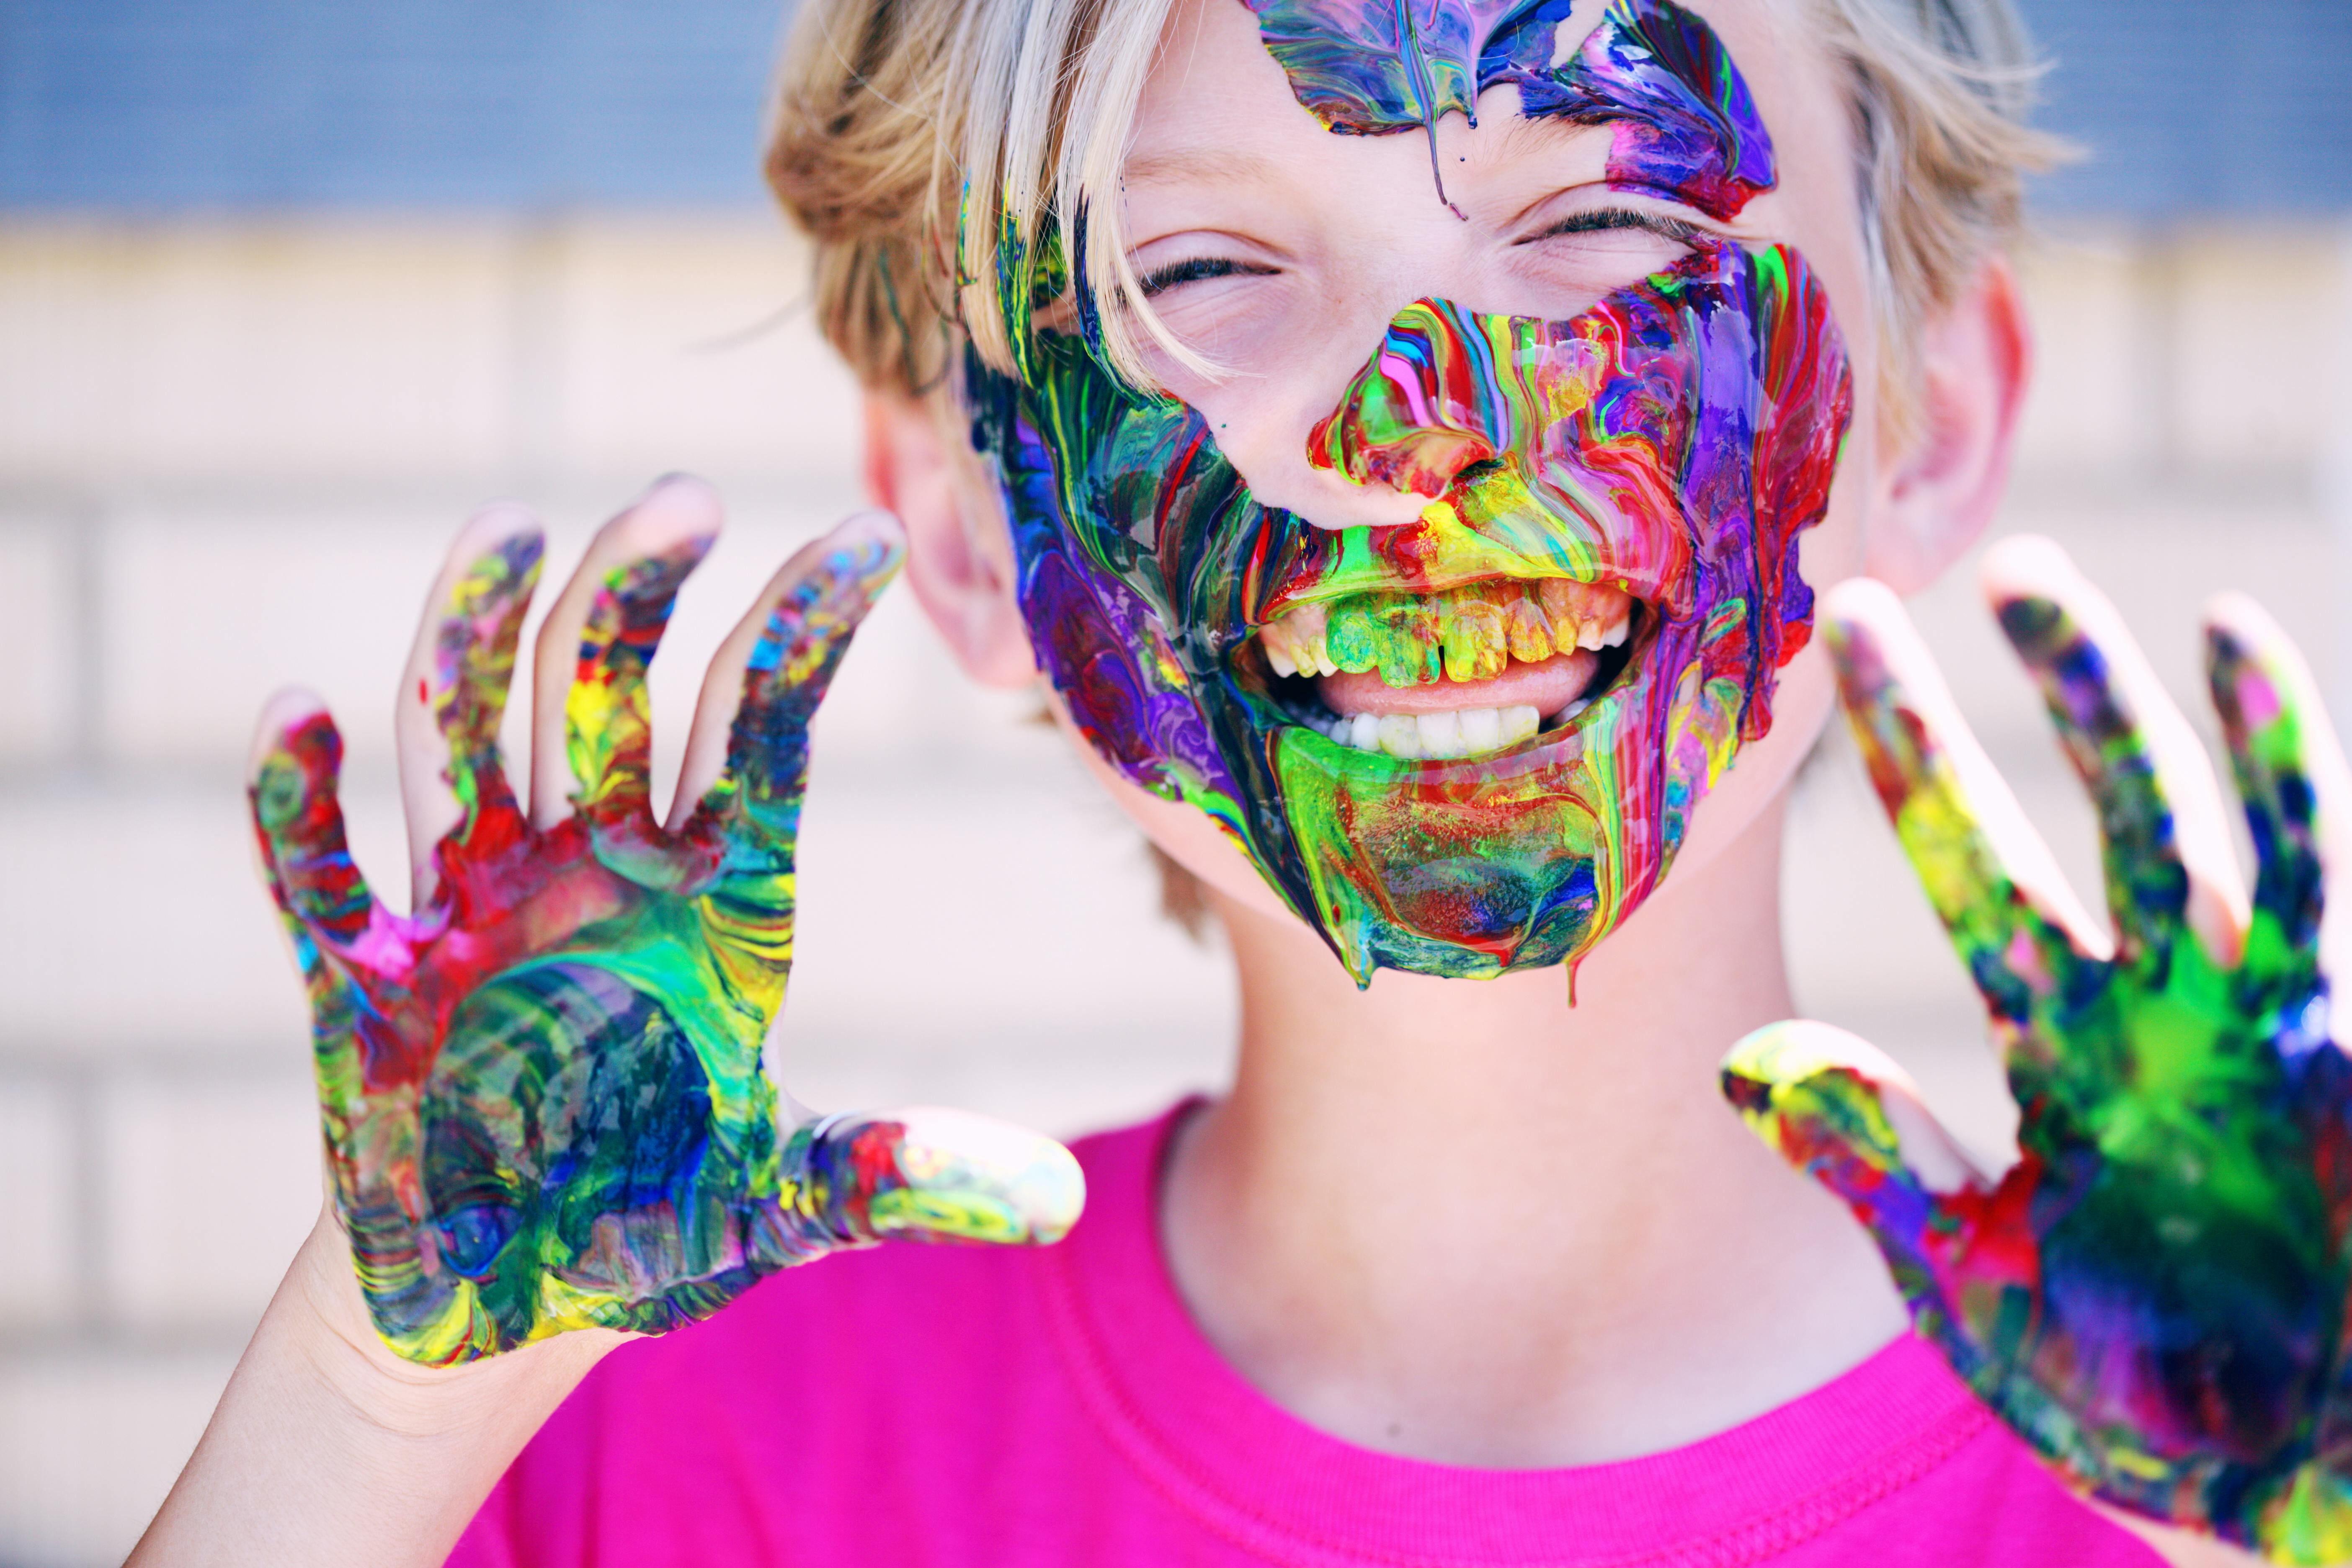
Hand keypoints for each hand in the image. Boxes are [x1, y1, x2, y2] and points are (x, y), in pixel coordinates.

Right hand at [248, 478, 1082, 1364]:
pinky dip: (299, 803)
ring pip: (466, 739)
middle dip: (634, 598)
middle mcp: (587, 876)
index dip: (802, 635)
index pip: (756, 733)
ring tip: (509, 522)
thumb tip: (1055, 1200)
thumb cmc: (642, 1231)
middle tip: (685, 498)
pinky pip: (321, 873)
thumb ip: (890, 1175)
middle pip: (605, 699)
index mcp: (703, 903)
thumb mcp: (778, 1202)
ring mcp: (470, 916)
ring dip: (476, 636)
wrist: (503, 1314)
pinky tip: (294, 714)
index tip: (869, 537)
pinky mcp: (364, 984)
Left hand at [1721, 536, 2351, 1561]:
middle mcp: (2149, 1005)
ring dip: (2106, 697)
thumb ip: (1872, 1164)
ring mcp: (2251, 1008)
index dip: (1906, 771)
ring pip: (2175, 811)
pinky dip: (2279, 755)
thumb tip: (1735, 1065)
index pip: (1964, 871)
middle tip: (1876, 592)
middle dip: (1983, 707)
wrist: (2307, 1481)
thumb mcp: (1975, 1280)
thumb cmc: (2153, 1403)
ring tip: (2024, 581)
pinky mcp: (2336, 1034)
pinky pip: (2310, 867)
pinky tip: (2233, 638)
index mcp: (2061, 1051)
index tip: (1829, 673)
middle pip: (2058, 814)